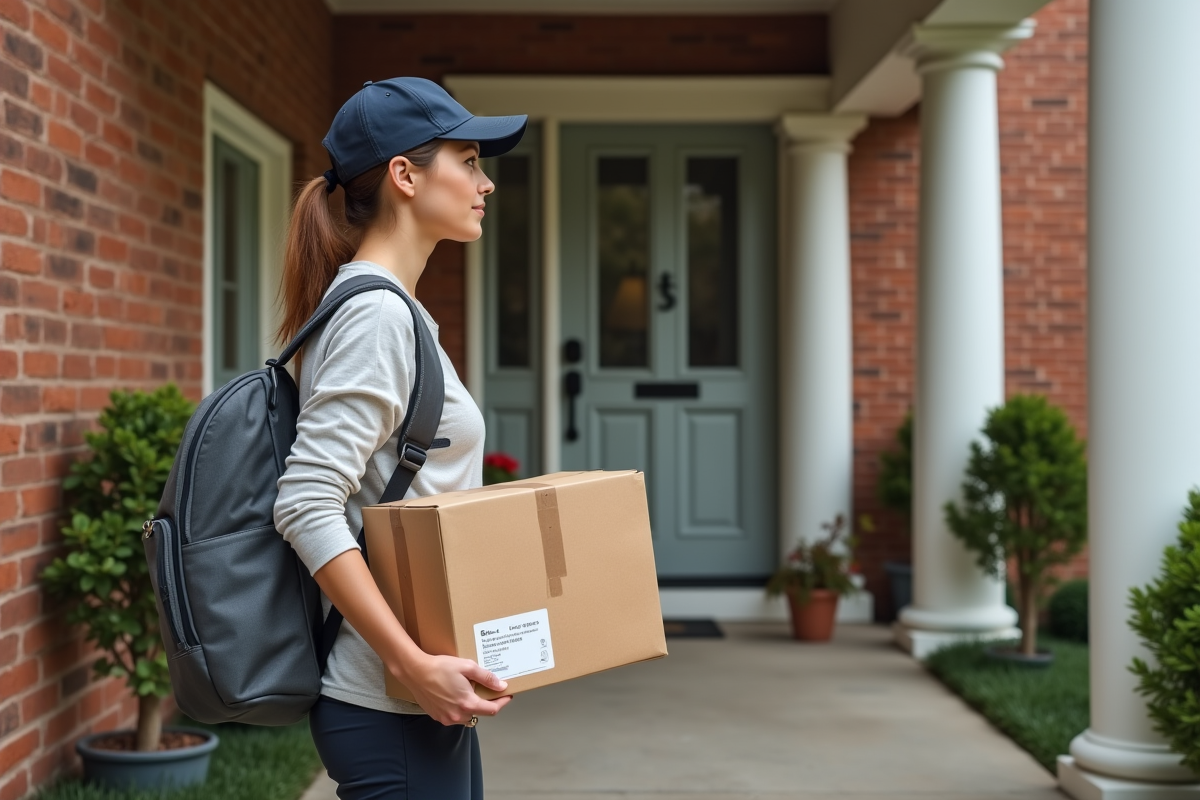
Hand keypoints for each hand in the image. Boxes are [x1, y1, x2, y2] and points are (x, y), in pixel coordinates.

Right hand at [398, 653, 512, 725]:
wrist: (415, 672)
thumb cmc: (440, 667)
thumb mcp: (467, 667)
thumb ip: (486, 677)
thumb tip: (501, 686)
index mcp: (468, 703)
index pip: (492, 710)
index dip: (502, 702)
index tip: (506, 695)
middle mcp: (458, 715)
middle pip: (480, 713)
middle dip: (486, 703)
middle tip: (486, 690)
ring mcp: (447, 718)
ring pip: (467, 716)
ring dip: (472, 707)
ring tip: (469, 692)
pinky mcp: (438, 717)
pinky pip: (455, 716)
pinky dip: (459, 709)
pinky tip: (455, 695)